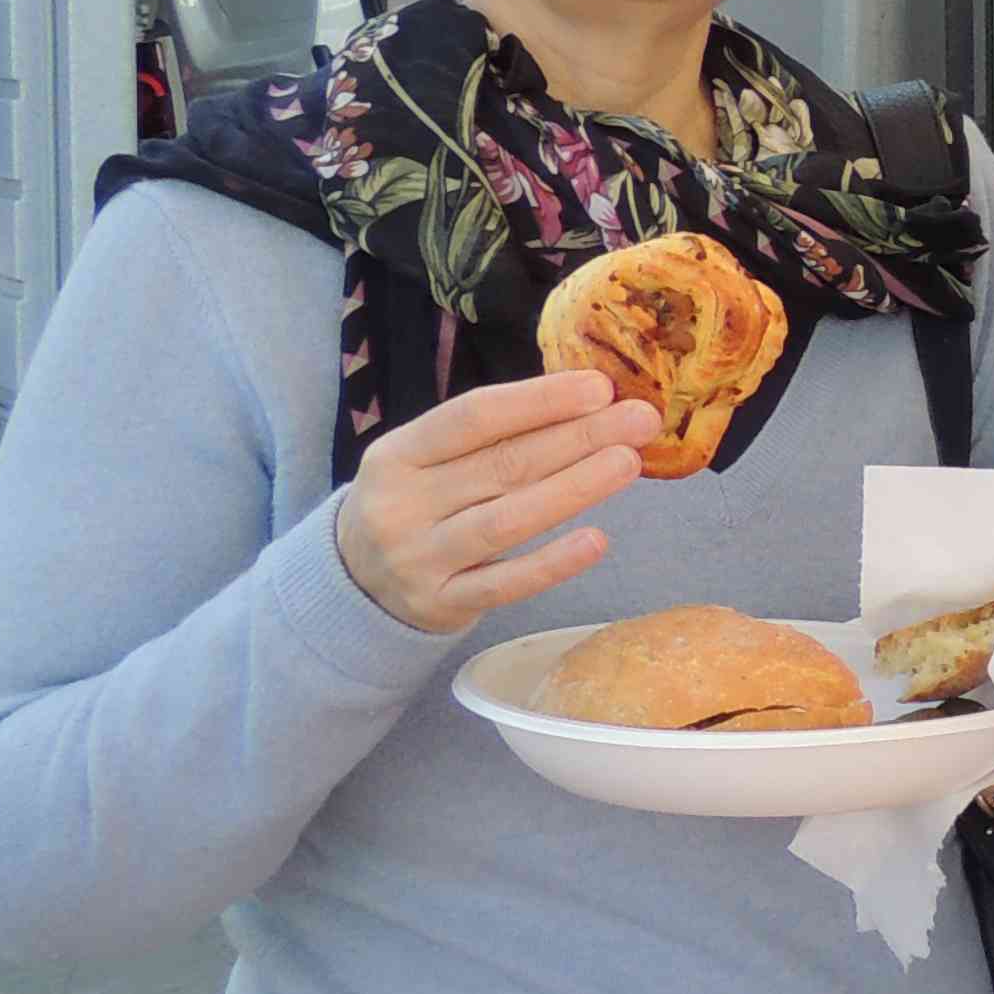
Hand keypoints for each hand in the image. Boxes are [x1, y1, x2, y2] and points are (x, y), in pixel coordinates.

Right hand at [332, 370, 660, 634]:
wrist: (354, 583)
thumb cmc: (416, 503)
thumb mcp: (426, 461)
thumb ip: (491, 436)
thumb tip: (589, 400)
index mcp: (397, 454)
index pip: (474, 417)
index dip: (539, 401)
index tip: (600, 388)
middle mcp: (403, 505)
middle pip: (501, 465)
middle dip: (577, 438)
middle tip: (640, 420)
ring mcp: (420, 559)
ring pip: (506, 522)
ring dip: (573, 489)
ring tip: (628, 463)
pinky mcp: (441, 604)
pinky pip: (505, 584)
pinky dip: (552, 563)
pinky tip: (597, 541)